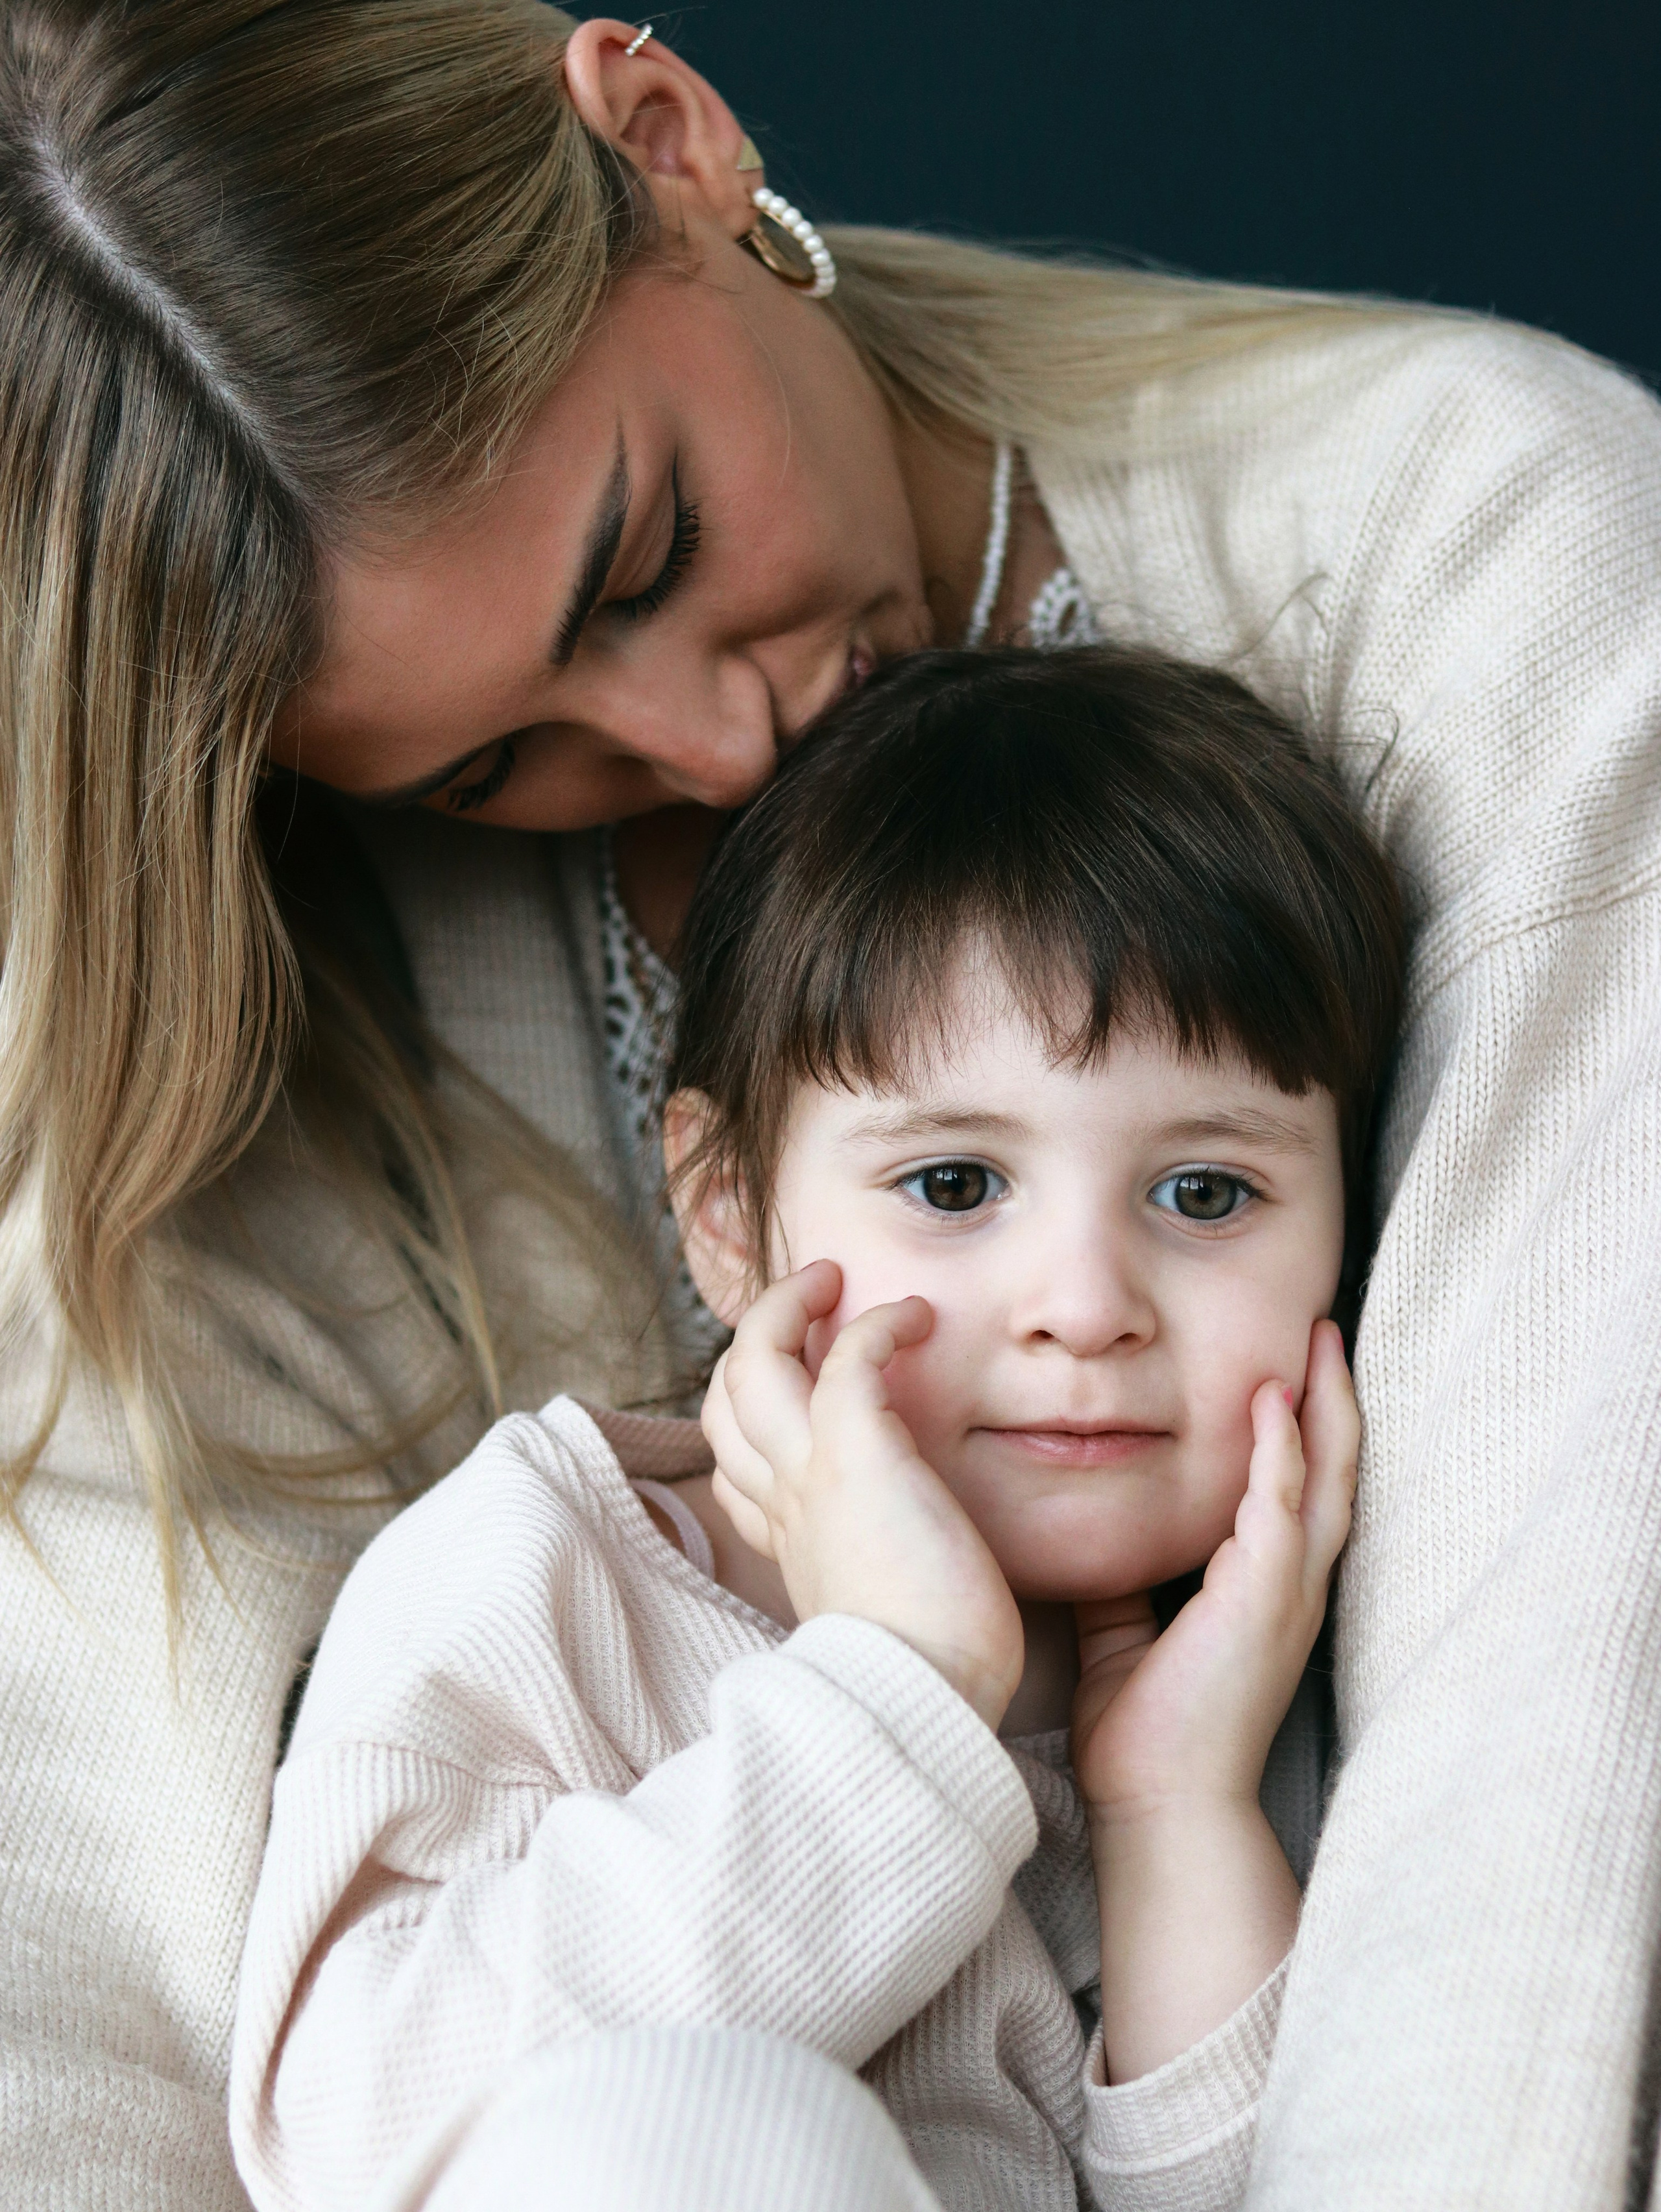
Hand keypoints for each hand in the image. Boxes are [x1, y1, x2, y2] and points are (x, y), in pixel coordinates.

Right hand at [702, 1261, 1023, 1729]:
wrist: (925, 1698)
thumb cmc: (931, 1675)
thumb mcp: (886, 1615)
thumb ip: (882, 1576)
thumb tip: (918, 1566)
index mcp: (791, 1543)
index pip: (736, 1468)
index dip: (751, 1423)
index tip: (796, 1401)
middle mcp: (786, 1502)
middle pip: (723, 1402)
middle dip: (754, 1342)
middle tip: (807, 1303)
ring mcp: (810, 1474)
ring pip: (753, 1364)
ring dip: (788, 1306)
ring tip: (832, 1280)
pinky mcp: (855, 1452)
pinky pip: (846, 1357)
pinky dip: (874, 1323)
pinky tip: (915, 1316)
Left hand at [1072, 1318, 1357, 1816]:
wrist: (1158, 1805)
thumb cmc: (1146, 1733)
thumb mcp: (1132, 1636)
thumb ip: (1131, 1586)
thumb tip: (1101, 1537)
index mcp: (1263, 1590)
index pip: (1298, 1490)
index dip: (1302, 1427)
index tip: (1291, 1366)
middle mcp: (1289, 1584)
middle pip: (1332, 1471)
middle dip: (1332, 1398)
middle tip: (1327, 1331)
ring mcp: (1286, 1591)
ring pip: (1326, 1478)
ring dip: (1324, 1407)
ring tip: (1321, 1344)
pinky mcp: (1266, 1598)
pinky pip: (1284, 1507)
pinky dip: (1282, 1451)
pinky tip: (1274, 1403)